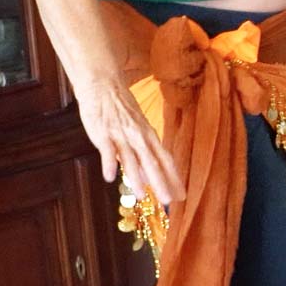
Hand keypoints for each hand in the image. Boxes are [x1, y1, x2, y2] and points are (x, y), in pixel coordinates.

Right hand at [75, 77, 184, 204]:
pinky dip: (109, 163)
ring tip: (141, 196)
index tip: (182, 195)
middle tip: (168, 201)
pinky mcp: (103, 133)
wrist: (103, 84)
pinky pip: (107, 150)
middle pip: (152, 162)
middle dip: (161, 182)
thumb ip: (142, 151)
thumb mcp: (137, 128)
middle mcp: (138, 136)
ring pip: (131, 158)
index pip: (165, 159)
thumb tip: (147, 176)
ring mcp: (121, 134)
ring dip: (136, 177)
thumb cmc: (121, 108)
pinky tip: (110, 178)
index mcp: (149, 135)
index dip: (174, 177)